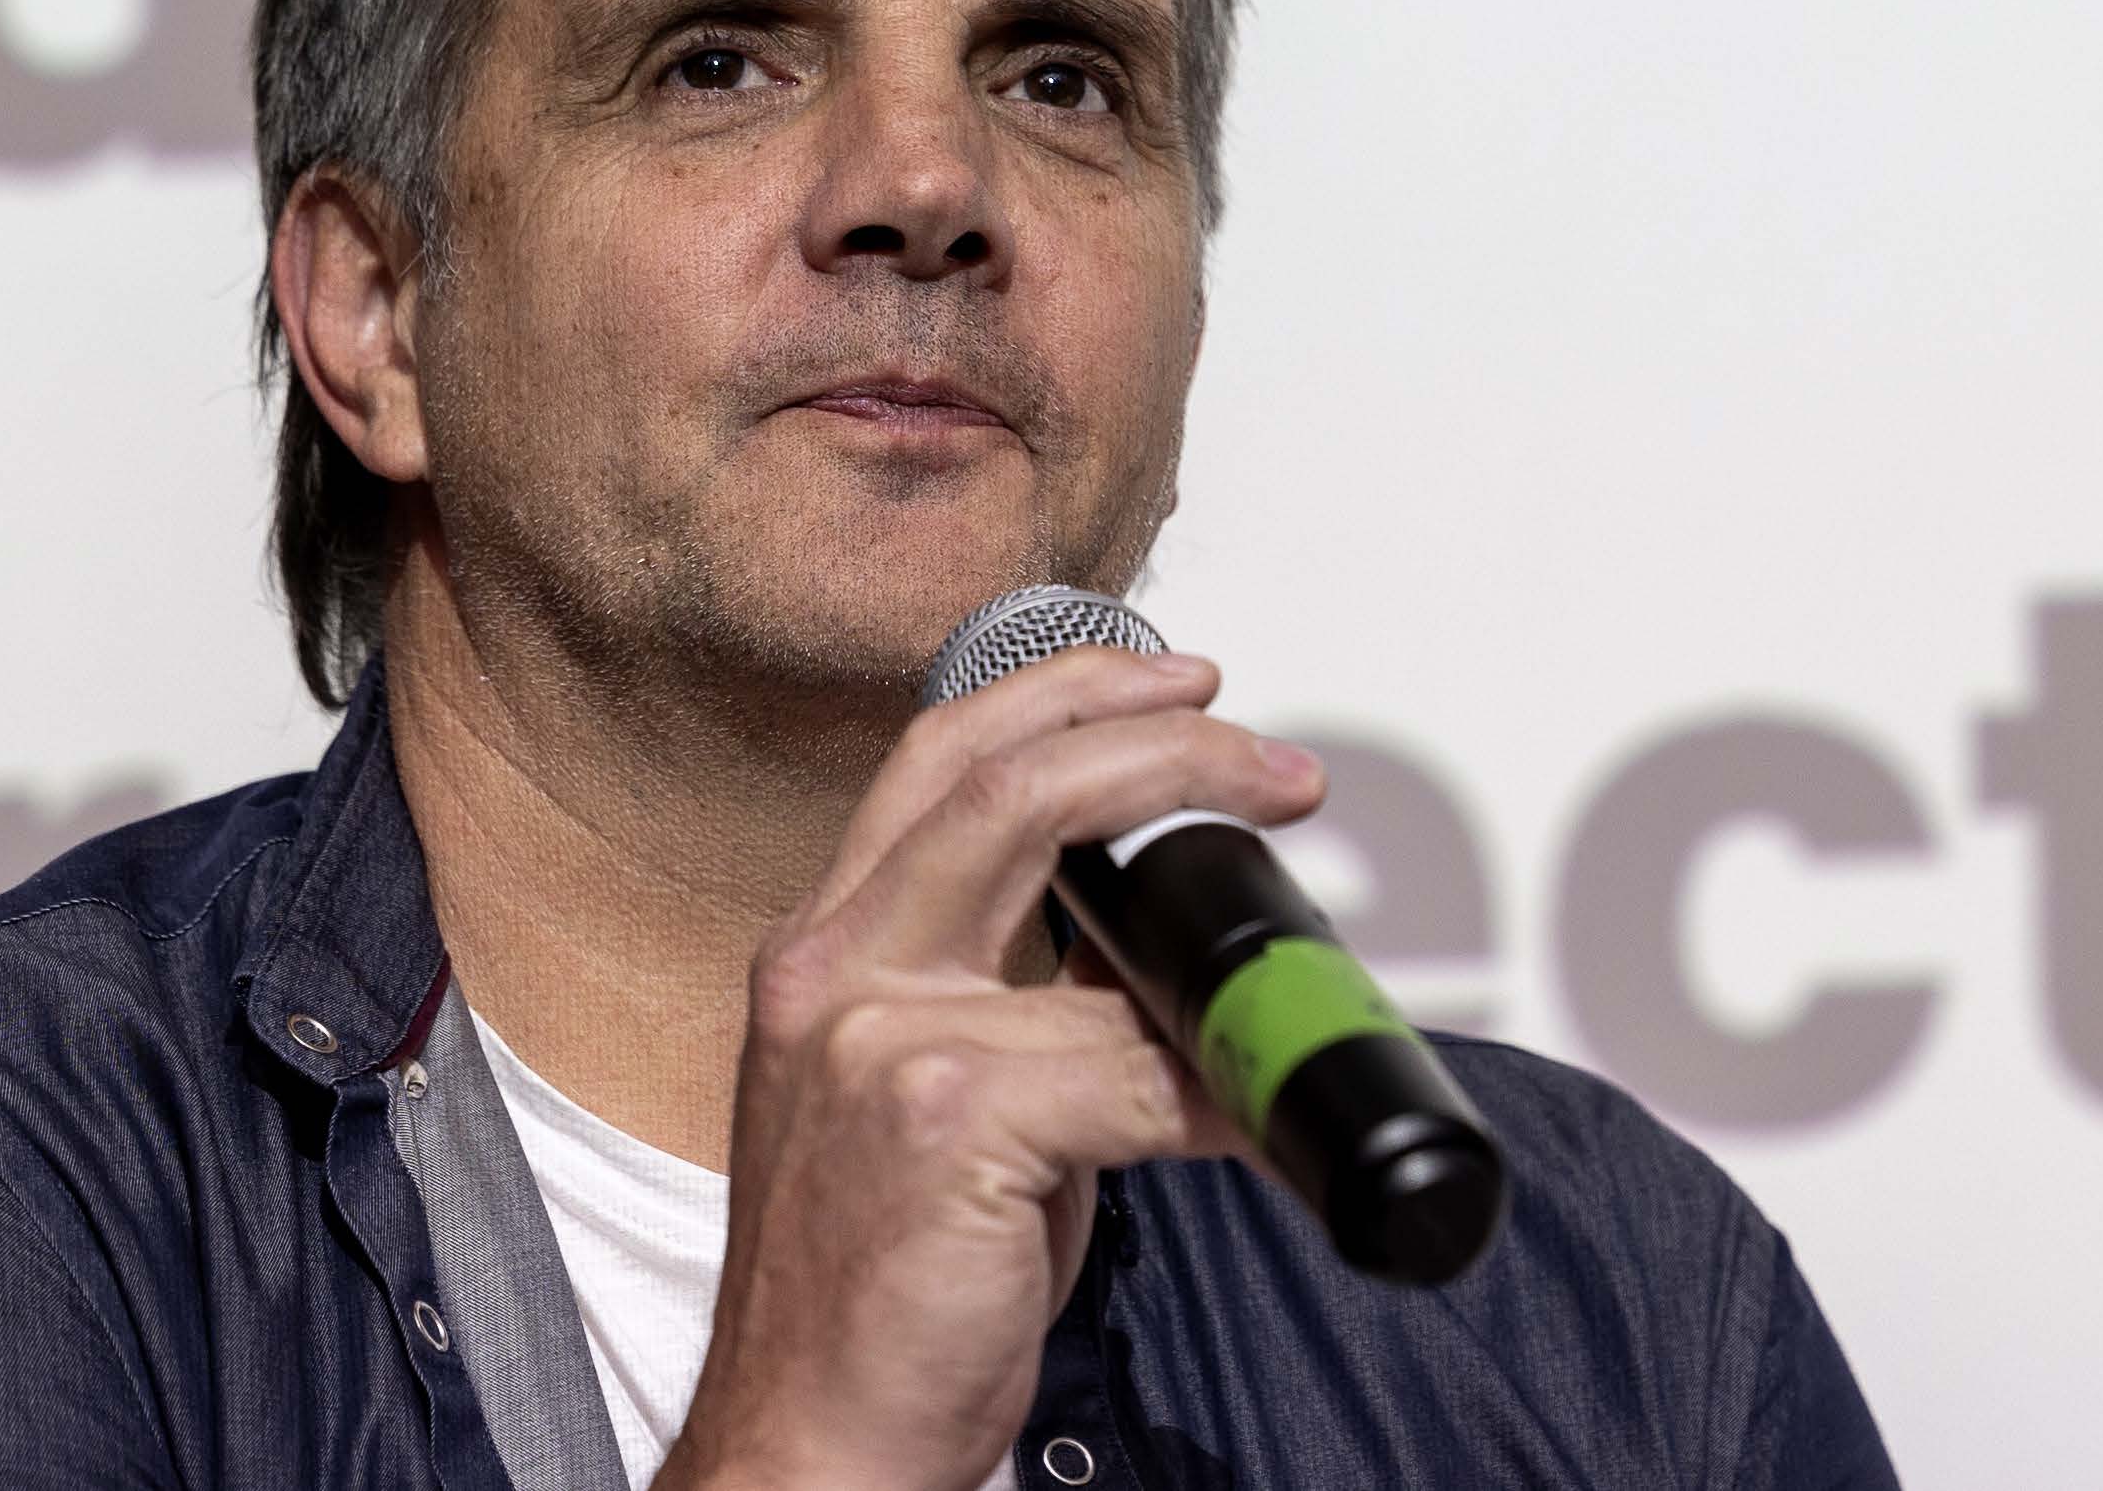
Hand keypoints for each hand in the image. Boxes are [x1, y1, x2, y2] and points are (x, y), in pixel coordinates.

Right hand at [658, 646, 1325, 1490]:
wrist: (808, 1446)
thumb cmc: (864, 1288)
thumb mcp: (919, 1106)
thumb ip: (1012, 1010)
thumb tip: (1152, 960)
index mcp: (825, 951)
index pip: (942, 764)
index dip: (1064, 700)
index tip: (1168, 688)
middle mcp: (833, 968)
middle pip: (1001, 779)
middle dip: (1153, 736)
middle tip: (1262, 754)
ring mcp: (881, 1037)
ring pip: (1078, 897)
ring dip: (1216, 903)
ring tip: (1294, 912)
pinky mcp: (946, 1120)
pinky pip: (1132, 1070)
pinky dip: (1220, 1080)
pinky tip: (1263, 1105)